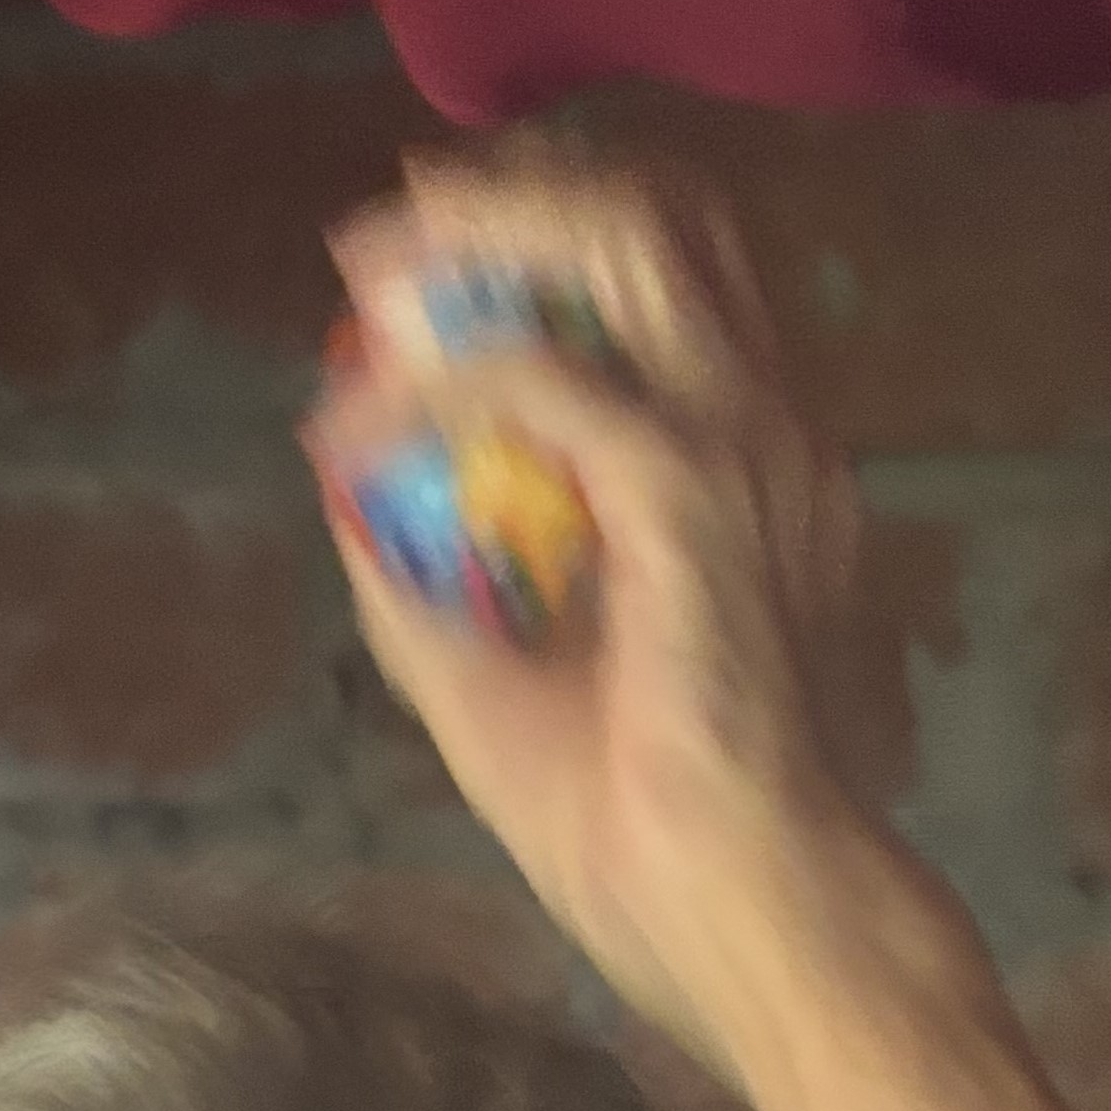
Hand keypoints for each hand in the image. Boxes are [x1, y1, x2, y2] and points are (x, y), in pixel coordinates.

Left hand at [306, 153, 890, 1081]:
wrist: (750, 915)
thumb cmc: (654, 836)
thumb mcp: (506, 692)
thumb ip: (435, 595)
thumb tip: (349, 505)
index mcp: (746, 469)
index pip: (666, 286)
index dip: (545, 241)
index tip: (426, 263)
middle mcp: (762, 431)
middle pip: (659, 222)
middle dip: (514, 196)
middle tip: (396, 221)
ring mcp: (742, 449)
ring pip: (623, 246)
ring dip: (485, 239)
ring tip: (379, 265)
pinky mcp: (688, 495)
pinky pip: (542, 389)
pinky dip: (438, 391)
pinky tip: (365, 428)